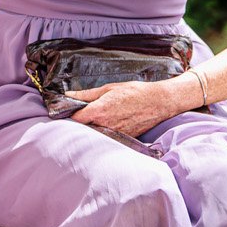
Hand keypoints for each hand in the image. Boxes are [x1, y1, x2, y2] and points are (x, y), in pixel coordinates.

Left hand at [68, 79, 183, 138]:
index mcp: (99, 110)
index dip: (70, 114)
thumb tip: (69, 95)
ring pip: (95, 134)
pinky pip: (108, 136)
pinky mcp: (122, 138)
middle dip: (80, 122)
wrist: (158, 102)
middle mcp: (105, 125)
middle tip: (82, 114)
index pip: (75, 118)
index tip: (70, 110)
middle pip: (84, 128)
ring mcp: (114, 134)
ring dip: (93, 128)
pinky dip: (105, 131)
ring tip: (98, 118)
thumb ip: (87, 94)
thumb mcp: (109, 88)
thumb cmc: (134, 92)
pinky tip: (110, 123)